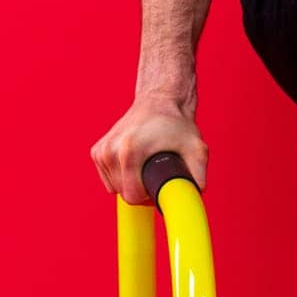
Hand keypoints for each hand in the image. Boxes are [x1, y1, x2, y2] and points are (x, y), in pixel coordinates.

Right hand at [90, 92, 209, 202]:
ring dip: (130, 183)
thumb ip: (199, 174)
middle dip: (141, 190)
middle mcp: (111, 150)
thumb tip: (197, 192)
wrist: (159, 100)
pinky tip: (134, 162)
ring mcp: (102, 150)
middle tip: (157, 174)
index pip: (133, 196)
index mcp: (130, 151)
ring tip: (146, 165)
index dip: (149, 197)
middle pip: (123, 193)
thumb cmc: (176, 123)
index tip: (160, 185)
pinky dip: (120, 176)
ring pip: (114, 187)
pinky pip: (108, 178)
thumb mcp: (195, 148)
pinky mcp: (97, 151)